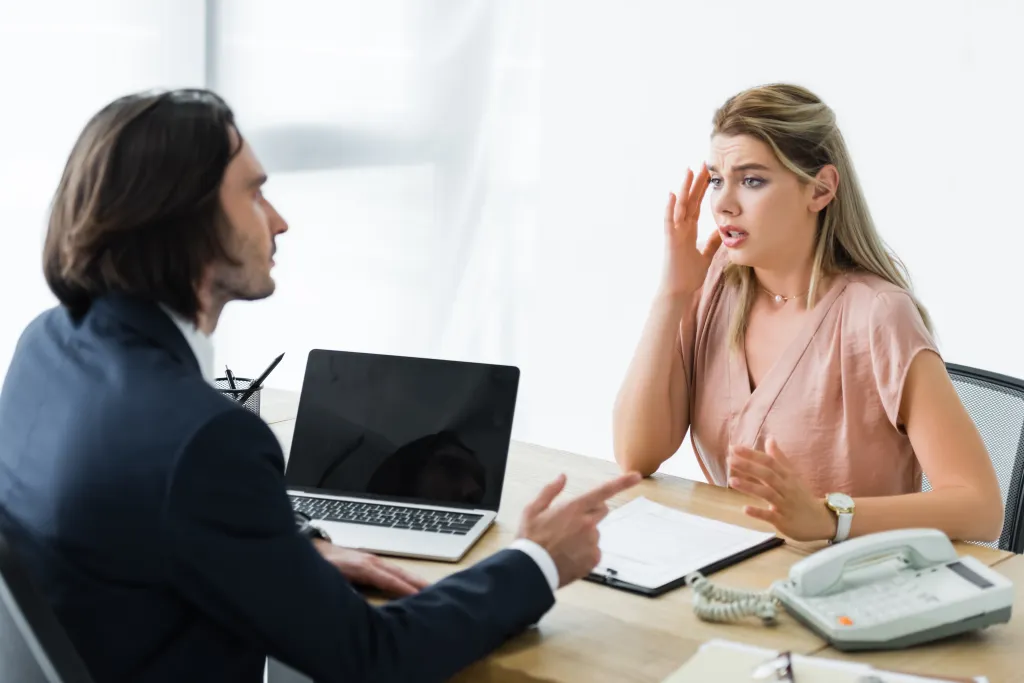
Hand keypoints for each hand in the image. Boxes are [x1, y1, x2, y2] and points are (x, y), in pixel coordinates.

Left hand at [314, 540, 429, 596]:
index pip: (389, 579)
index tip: (418, 596)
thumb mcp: (332, 579)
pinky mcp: (369, 561)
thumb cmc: (322, 564)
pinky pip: (390, 570)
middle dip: (417, 581)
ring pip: (397, 570)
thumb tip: (360, 603)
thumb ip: (347, 590)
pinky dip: (402, 576)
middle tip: (434, 590)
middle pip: (399, 572)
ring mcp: (371, 559)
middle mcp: (370, 561)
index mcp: (363, 566)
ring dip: (412, 578)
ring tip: (427, 588)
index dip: (403, 588)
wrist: (314, 548)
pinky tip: (407, 583)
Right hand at [517, 471, 641, 586]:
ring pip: (595, 533)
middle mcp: (587, 524)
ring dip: (585, 535)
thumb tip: (562, 477)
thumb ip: (550, 491)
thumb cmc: (530, 538)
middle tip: (571, 522)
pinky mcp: (593, 559)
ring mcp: (592, 542)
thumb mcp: (532, 510)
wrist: (532, 569)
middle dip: (591, 512)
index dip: (622, 483)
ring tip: (564, 544)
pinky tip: (569, 556)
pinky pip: (594, 551)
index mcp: (574, 508)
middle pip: (601, 510)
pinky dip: (584, 553)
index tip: (637, 476)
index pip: (603, 491)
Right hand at [662, 163, 721, 295]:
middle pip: (689, 201)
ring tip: (688, 171)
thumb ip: (712, 242)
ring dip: (683, 188)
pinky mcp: (670, 241)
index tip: (711, 173)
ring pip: (679, 206)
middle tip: (703, 163)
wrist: (678, 292)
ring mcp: (674, 233)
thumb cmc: (688, 276)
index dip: (703, 190)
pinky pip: (669, 221)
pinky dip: (670, 208)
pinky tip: (672, 194)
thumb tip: (723, 230)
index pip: (697, 205)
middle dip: (696, 182)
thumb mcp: (705, 256)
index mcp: (689, 230)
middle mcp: (681, 228)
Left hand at [726, 438, 836, 541]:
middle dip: (749, 466)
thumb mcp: (793, 475)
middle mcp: (787, 489)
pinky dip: (758, 512)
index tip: (734, 447)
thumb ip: (779, 458)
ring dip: (750, 487)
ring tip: (731, 480)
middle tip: (729, 460)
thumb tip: (769, 438)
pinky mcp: (784, 522)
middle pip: (768, 475)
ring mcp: (786, 505)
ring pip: (768, 494)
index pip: (770, 461)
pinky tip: (744, 509)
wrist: (821, 522)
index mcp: (788, 476)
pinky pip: (771, 516)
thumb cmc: (802, 496)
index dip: (752, 454)